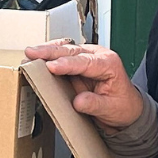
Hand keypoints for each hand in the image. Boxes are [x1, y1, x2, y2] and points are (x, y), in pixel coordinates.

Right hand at [25, 40, 144, 129]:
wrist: (126, 108)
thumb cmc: (122, 106)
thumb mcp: (111, 109)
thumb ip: (95, 104)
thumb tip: (78, 101)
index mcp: (109, 63)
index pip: (84, 62)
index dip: (66, 64)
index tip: (51, 67)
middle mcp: (98, 56)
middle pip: (72, 51)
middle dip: (50, 51)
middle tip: (32, 53)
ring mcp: (87, 57)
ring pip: (65, 48)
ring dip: (47, 50)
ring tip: (31, 52)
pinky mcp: (78, 62)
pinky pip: (63, 54)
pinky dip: (50, 54)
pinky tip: (39, 55)